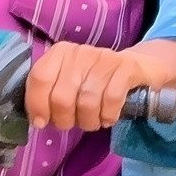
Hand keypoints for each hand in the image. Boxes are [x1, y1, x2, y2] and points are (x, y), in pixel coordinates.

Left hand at [26, 39, 175, 131]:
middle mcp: (80, 52)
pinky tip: (107, 118)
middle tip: (72, 123)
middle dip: (65, 119)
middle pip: (62, 96)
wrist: (138, 67)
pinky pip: (111, 100)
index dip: (37, 104)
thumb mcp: (69, 82)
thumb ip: (50, 94)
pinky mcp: (126, 67)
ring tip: (92, 122)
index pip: (40, 78)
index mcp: (60, 53)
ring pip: (87, 102)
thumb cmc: (95, 80)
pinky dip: (107, 116)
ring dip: (88, 121)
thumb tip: (38, 119)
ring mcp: (104, 58)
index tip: (42, 122)